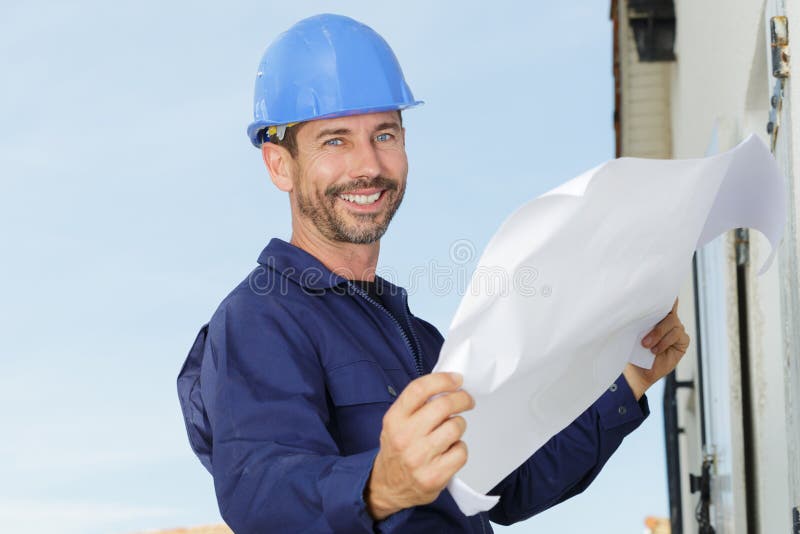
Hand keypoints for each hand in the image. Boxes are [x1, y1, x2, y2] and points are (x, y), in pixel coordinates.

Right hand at [365, 372, 474, 519]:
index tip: (456, 379)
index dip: (442, 380)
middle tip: (466, 400)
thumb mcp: (396, 423)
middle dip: (462, 399)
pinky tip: (450, 451)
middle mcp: (405, 437)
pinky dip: (460, 449)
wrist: (387, 487)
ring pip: (455, 427)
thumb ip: (416, 405)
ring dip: (459, 425)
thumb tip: (448, 386)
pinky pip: (461, 452)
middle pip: (443, 406)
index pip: (419, 389)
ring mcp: (419, 458)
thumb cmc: (397, 450)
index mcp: (394, 419)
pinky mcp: (434, 476)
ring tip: (452, 430)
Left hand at [623, 297, 690, 399]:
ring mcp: (676, 329)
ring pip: (672, 323)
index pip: (662, 300)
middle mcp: (668, 320)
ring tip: (647, 346)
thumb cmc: (632, 350)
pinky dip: (665, 342)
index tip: (661, 286)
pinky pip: (677, 335)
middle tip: (643, 340)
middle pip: (668, 311)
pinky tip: (656, 350)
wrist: (637, 370)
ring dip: (658, 335)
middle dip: (655, 324)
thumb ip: (638, 320)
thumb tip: (633, 307)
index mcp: (655, 315)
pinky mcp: (682, 340)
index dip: (664, 292)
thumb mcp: (631, 332)